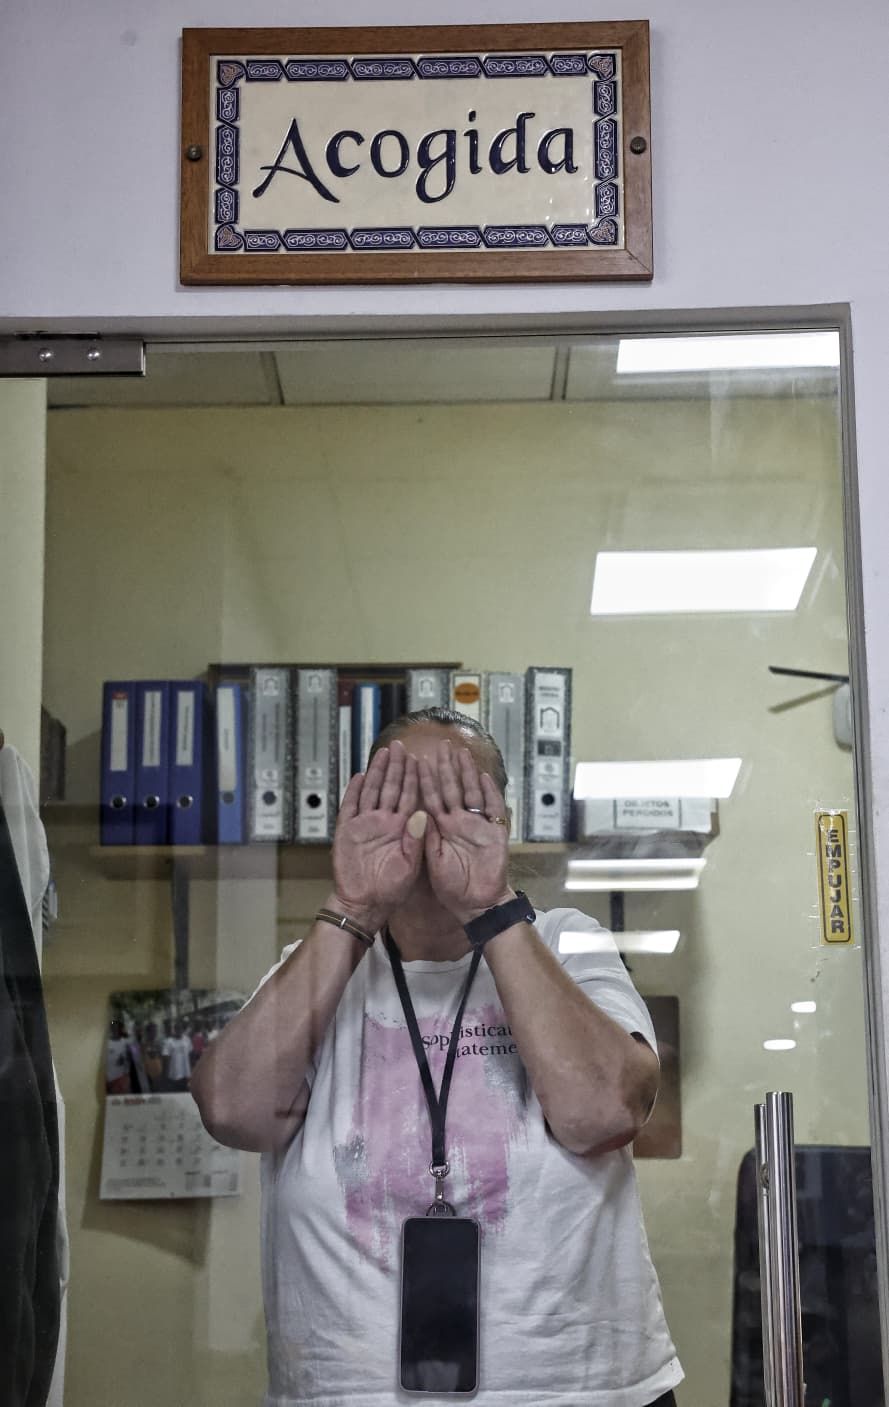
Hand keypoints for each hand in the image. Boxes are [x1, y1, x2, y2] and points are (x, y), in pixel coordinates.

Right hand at [331, 740, 426, 929]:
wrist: (364, 905)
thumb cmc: (391, 889)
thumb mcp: (410, 866)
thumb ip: (416, 840)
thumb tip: (423, 814)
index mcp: (402, 829)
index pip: (410, 797)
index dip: (414, 778)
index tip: (419, 759)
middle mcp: (384, 822)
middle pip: (391, 788)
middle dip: (396, 767)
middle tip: (400, 746)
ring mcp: (365, 825)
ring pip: (372, 792)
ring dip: (378, 772)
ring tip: (383, 753)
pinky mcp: (347, 831)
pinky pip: (350, 806)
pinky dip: (354, 792)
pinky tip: (359, 776)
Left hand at [418, 741, 511, 923]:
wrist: (476, 904)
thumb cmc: (453, 886)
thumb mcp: (432, 862)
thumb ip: (426, 838)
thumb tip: (418, 813)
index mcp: (441, 828)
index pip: (431, 798)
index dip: (425, 779)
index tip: (417, 760)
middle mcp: (459, 822)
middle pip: (452, 788)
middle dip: (447, 767)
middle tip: (442, 745)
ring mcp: (478, 826)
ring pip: (471, 793)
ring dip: (467, 773)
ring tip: (462, 753)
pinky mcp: (495, 833)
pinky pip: (493, 809)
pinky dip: (490, 793)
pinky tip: (485, 777)